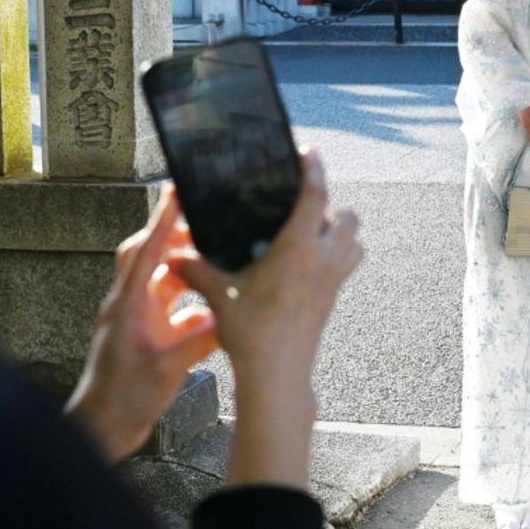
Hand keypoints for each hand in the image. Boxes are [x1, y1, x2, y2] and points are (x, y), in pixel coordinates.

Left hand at [65, 187, 219, 460]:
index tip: (177, 192)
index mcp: (128, 305)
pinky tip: (216, 312)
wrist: (103, 428)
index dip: (162, 220)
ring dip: (186, 270)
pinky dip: (194, 305)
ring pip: (162, 280)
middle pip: (147, 254)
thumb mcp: (166, 369)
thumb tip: (221, 316)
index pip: (145, 250)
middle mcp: (130, 305)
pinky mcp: (147, 335)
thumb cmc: (123, 399)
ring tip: (215, 263)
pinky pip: (173, 309)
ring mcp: (138, 319)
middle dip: (173, 236)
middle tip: (204, 225)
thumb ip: (196, 339)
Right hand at [171, 149, 362, 489]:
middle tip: (301, 208)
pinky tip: (309, 262)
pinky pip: (348, 264)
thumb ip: (198, 270)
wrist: (278, 376)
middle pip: (348, 216)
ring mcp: (334, 279)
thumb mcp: (219, 296)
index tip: (307, 152)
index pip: (314, 195)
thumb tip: (174, 258)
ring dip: (340, 231)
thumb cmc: (250, 333)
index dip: (312, 168)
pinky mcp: (334, 297)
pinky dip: (338, 255)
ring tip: (311, 232)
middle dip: (332, 205)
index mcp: (298, 248)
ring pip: (355, 241)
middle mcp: (324, 259)